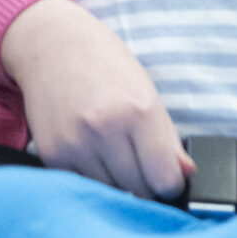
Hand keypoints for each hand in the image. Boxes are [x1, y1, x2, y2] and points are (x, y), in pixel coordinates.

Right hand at [0, 0, 191, 199]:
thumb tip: (185, 174)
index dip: (171, 185)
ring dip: (118, 185)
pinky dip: (92, 179)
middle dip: (146, 186)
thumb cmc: (108, 67)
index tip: (170, 182)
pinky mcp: (50, 153)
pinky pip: (80, 184)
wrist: (54, 46)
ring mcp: (74, 143)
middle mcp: (105, 129)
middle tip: (144, 169)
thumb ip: (168, 138)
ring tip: (117, 156)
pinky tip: (94, 156)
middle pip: (137, 189)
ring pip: (108, 191)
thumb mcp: (148, 93)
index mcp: (139, 112)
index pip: (163, 177)